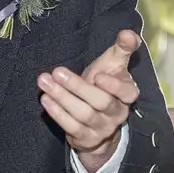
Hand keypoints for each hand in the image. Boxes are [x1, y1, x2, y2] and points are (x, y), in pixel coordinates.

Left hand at [43, 29, 142, 172]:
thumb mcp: (114, 65)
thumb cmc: (104, 83)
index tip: (97, 75)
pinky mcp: (86, 138)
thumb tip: (129, 33)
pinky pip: (72, 128)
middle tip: (57, 72)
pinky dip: (57, 114)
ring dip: (62, 98)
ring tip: (44, 82)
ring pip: (83, 115)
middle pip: (101, 102)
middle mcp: (117, 113)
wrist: (96, 118)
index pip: (127, 92)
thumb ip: (122, 48)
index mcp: (127, 95)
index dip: (113, 86)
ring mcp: (103, 128)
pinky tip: (45, 99)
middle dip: (78, 87)